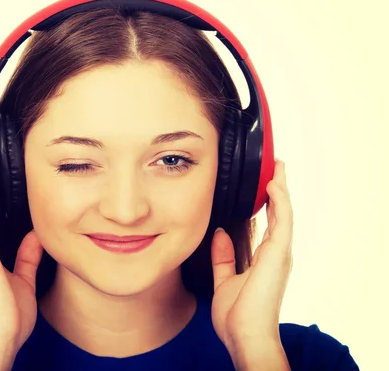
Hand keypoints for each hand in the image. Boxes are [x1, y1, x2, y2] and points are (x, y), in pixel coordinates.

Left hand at [210, 160, 292, 360]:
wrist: (244, 336)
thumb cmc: (237, 316)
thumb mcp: (224, 280)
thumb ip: (222, 258)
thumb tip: (220, 234)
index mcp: (265, 260)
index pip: (269, 225)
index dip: (268, 205)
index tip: (263, 187)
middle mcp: (276, 255)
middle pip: (280, 215)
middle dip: (278, 191)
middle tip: (276, 169)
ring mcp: (280, 254)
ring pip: (284, 214)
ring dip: (281, 190)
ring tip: (278, 169)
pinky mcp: (279, 255)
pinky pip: (282, 221)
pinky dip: (279, 202)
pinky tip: (273, 185)